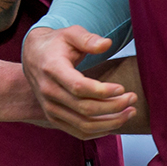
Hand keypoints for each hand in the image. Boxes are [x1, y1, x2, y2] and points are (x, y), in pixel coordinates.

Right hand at [21, 25, 137, 138]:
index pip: (79, 87)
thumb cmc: (55, 44)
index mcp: (52, 69)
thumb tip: (107, 44)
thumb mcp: (70, 33)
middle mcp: (48, 91)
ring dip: (111, 122)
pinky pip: (78, 132)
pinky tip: (114, 123)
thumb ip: (88, 39)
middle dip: (114, 106)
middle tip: (133, 98)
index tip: (122, 88)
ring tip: (129, 112)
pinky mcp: (53, 117)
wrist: (33, 56)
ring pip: (83, 124)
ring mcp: (49, 107)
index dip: (103, 91)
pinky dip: (98, 132)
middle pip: (85, 108)